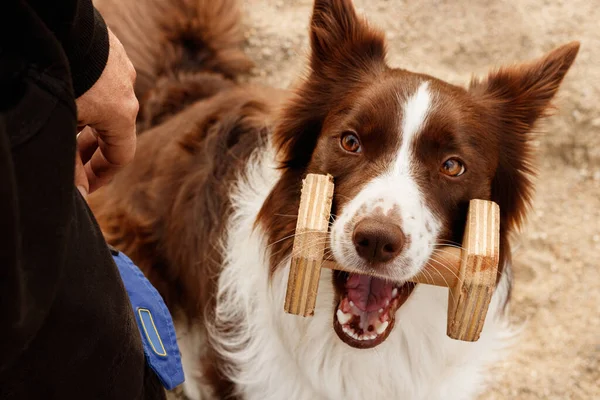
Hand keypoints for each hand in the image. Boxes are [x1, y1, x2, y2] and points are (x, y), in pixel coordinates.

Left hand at [74, 28, 137, 197]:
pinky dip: (90, 96)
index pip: (121, 157)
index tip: (88, 185)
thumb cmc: (63, 78)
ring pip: (108, 106)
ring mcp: (121, 68)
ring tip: (68, 129)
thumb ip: (71, 165)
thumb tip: (80, 198)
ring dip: (90, 122)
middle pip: (114, 132)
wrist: (62, 27)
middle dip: (93, 151)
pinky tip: (72, 96)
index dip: (103, 175)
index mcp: (123, 115)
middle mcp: (129, 92)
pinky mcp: (111, 50)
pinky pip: (104, 82)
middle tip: (73, 163)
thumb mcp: (63, 127)